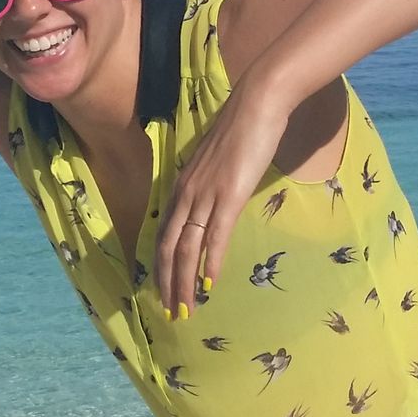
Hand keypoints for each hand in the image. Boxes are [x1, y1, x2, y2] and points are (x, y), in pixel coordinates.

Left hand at [153, 83, 291, 317]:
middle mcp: (187, 193)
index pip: (164, 234)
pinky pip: (215, 236)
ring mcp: (206, 195)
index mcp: (182, 186)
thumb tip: (213, 204)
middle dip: (168, 283)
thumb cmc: (241, 130)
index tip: (162, 289)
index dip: (160, 265)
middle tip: (170, 312)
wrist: (256, 105)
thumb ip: (210, 185)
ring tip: (186, 309)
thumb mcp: (217, 163)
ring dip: (185, 282)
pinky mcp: (230, 196)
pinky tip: (209, 283)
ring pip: (187, 248)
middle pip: (169, 248)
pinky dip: (210, 262)